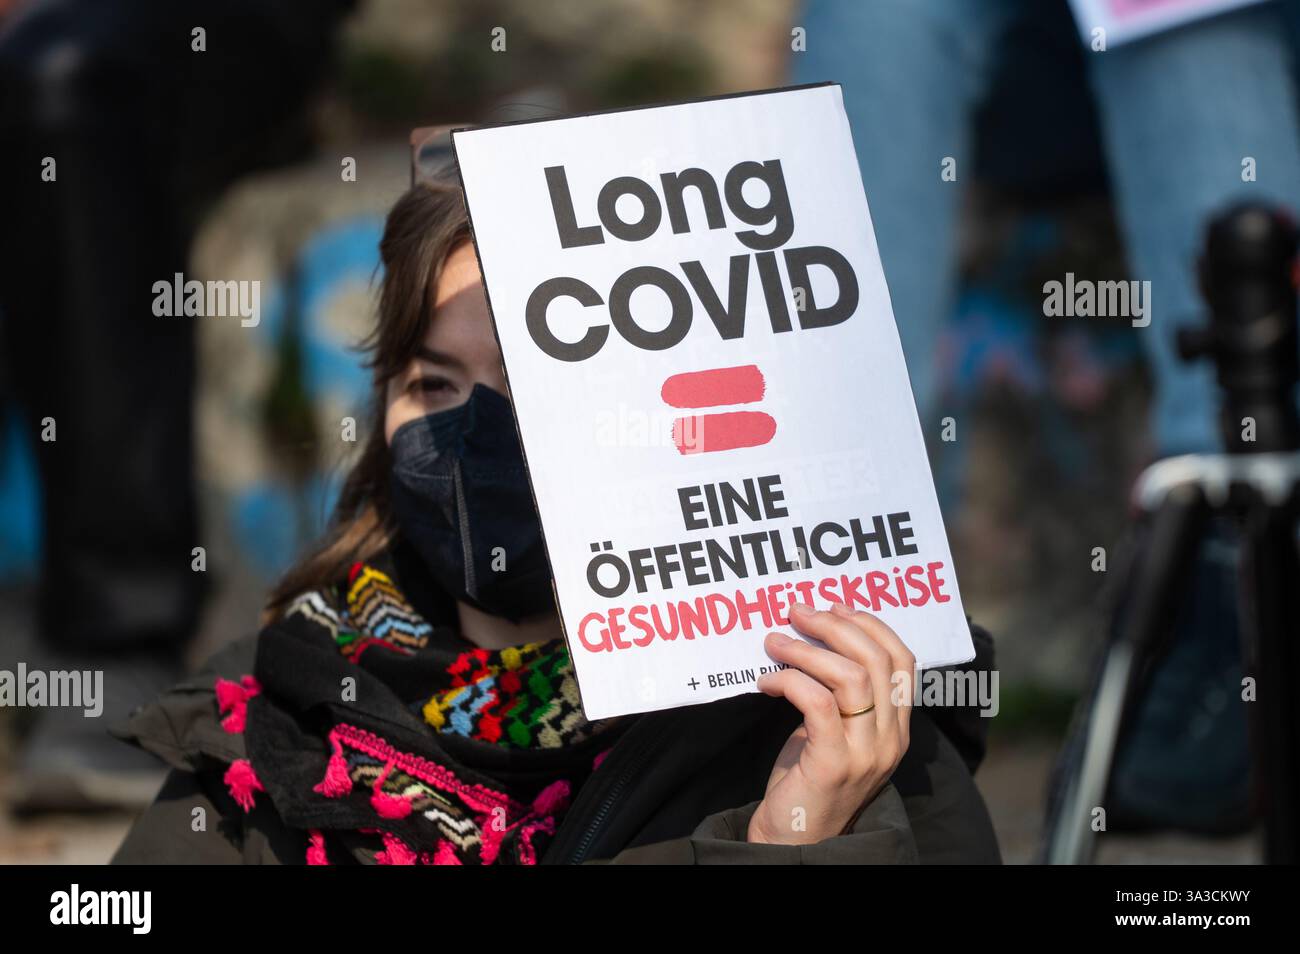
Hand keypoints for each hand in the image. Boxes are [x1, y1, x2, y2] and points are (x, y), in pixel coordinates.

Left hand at [747, 601, 914, 844]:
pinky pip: (817, 702)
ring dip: (806, 650)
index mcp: (897, 727)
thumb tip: (813, 634)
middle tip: (796, 612)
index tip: (834, 605)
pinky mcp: (833, 764)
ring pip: (851, 677)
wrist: (793, 841)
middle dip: (834, 626)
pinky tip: (765, 681)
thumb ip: (838, 693)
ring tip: (773, 641)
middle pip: (877, 660)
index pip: (903, 661)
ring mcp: (866, 753)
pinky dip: (789, 680)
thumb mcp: (834, 731)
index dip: (871, 625)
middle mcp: (891, 739)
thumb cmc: (807, 780)